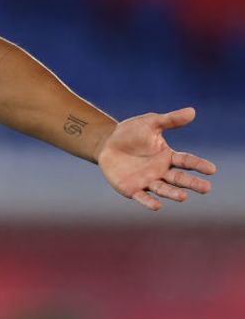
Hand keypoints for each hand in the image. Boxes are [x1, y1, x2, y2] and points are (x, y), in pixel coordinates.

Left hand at [97, 107, 215, 210]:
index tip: (212, 169)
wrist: (106, 143)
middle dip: (192, 183)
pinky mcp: (132, 189)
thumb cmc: (130, 132)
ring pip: (163, 189)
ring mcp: (147, 181)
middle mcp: (161, 171)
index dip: (199, 165)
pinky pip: (142, 197)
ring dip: (173, 194)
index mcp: (168, 156)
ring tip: (183, 197)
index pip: (187, 161)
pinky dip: (149, 202)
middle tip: (206, 188)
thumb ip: (170, 120)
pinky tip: (157, 206)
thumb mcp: (150, 123)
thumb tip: (192, 112)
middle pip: (179, 178)